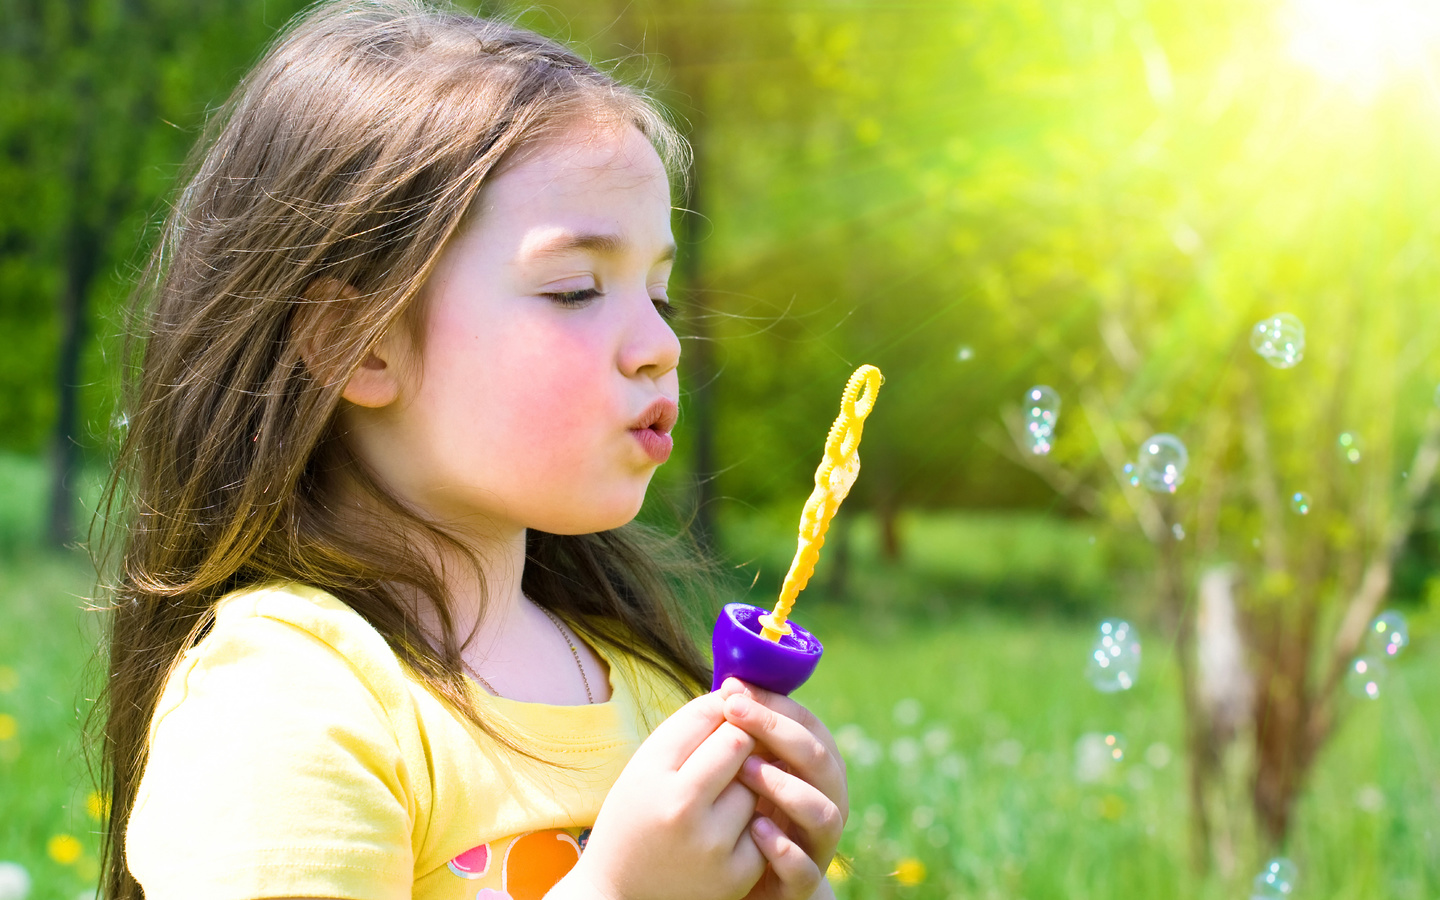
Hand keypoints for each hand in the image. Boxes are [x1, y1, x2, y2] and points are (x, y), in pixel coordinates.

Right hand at [552, 691, 765, 899]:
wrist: (620, 895)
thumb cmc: (635, 817)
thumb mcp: (645, 766)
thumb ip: (689, 727)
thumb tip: (739, 689)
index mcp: (652, 773)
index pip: (707, 716)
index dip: (723, 708)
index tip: (725, 712)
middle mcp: (681, 808)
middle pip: (739, 743)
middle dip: (741, 738)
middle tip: (733, 747)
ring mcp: (712, 845)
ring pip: (756, 782)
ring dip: (749, 781)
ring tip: (722, 796)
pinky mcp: (736, 873)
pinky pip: (764, 823)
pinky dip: (752, 822)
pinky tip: (728, 830)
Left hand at [717, 679, 847, 899]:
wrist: (747, 884)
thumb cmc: (744, 814)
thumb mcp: (748, 771)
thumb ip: (748, 737)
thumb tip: (730, 682)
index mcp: (816, 769)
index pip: (809, 725)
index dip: (776, 703)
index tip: (735, 689)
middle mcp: (827, 801)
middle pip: (820, 759)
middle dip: (778, 732)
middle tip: (736, 713)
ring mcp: (818, 844)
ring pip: (822, 811)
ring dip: (786, 786)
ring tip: (745, 770)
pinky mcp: (801, 884)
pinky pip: (804, 868)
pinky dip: (783, 848)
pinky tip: (755, 829)